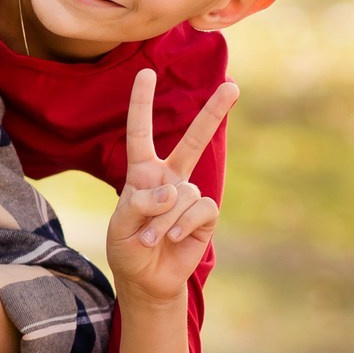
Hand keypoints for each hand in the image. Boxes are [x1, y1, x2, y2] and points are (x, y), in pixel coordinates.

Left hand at [106, 70, 235, 308]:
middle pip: (191, 141)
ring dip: (163, 220)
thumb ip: (138, 204)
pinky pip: (198, 209)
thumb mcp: (120, 227)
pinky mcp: (205, 215)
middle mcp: (169, 178)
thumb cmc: (128, 248)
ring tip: (150, 239)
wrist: (147, 279)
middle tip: (233, 86)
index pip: (141, 133)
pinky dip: (181, 225)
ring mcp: (189, 195)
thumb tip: (172, 190)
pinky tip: (171, 239)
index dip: (141, 104)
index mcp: (142, 173)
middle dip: (213, 114)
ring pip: (182, 195)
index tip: (146, 73)